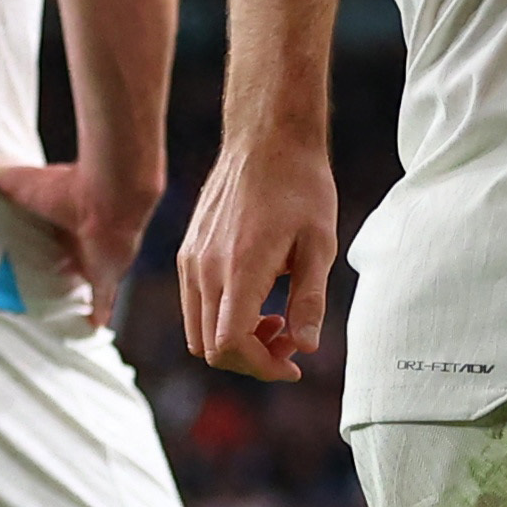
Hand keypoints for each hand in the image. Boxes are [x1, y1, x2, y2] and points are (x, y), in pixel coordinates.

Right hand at [0, 133, 156, 328]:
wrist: (109, 197)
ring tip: (61, 307)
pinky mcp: (104, 278)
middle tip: (41, 282)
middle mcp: (79, 240)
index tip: (28, 250)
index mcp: (60, 219)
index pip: (48, 234)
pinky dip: (97, 314)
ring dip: (75, 290)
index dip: (40, 243)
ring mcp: (95, 260)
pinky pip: (102, 302)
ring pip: (85, 280)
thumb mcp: (14, 180)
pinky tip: (93, 326)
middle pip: (66, 258)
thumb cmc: (64, 187)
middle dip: (58, 268)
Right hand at [178, 130, 342, 379]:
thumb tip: (306, 346)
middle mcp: (205, 268)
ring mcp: (191, 260)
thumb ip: (309, 299)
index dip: (262, 367)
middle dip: (252, 358)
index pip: (230, 345)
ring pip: (197, 331)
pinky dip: (221, 318)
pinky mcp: (188, 252)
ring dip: (235, 340)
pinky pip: (194, 306)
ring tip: (276, 318)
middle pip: (210, 348)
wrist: (267, 139)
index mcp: (239, 269)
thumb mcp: (319, 245)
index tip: (293, 364)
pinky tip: (256, 297)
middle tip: (290, 339)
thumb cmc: (300, 186)